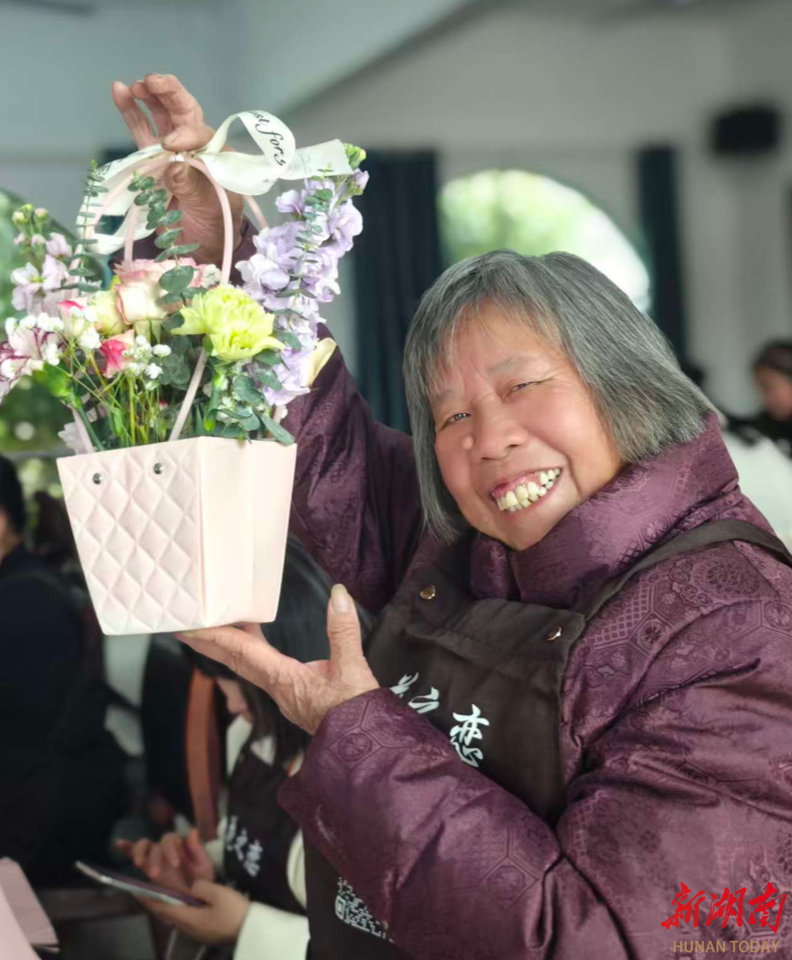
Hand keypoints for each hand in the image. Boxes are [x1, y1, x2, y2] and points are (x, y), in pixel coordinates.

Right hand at [111, 73, 243, 264]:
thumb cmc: (215, 225)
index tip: (170, 145)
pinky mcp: (153, 161)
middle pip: (182, 112)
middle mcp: (196, 147)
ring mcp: (173, 152)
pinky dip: (131, 112)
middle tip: (152, 81)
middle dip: (168, 93)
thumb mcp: (211, 207)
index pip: (200, 132)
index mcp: (217, 154)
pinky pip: (142, 132)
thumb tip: (173, 166)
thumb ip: (192, 185)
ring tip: (136, 85)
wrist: (201, 247)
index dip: (185, 134)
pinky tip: (120, 91)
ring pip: (161, 117)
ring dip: (149, 98)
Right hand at [116, 827, 214, 895]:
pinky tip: (118, 843)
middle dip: (154, 858)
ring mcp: (155, 855)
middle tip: (155, 875)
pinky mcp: (146, 865)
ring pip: (144, 846)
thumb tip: (193, 830)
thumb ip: (199, 849)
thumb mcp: (204, 866)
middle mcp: (166, 847)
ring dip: (139, 853)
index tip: (175, 865)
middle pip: (156, 845)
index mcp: (180, 845)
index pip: (172, 840)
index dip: (171, 850)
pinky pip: (134, 852)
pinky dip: (126, 847)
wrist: (196, 897)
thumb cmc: (201, 880)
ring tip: (139, 864)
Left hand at [140, 880, 249, 945]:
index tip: (136, 891)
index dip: (149, 899)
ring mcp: (198, 931)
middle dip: (157, 902)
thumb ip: (201, 887)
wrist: (252, 932)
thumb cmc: (235, 913)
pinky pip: (187, 918)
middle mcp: (189, 927)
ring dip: (168, 906)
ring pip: (177, 916)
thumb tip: (193, 887)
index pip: (163, 907)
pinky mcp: (205, 932)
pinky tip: (184, 902)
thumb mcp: (219, 893)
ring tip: (164, 894)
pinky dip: (179, 909)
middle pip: (168, 914)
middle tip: (148, 890)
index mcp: (189, 918)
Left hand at [177, 585, 377, 734]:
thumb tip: (337, 595)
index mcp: (284, 679)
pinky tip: (255, 641)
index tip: (189, 627)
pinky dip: (251, 651)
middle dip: (209, 642)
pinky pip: (262, 669)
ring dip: (229, 646)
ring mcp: (284, 693)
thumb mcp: (353, 668)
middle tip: (186, 624)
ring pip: (247, 665)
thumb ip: (343, 630)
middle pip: (234, 660)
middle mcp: (277, 687)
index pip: (241, 652)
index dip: (214, 636)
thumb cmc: (355, 713)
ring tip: (216, 625)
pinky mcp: (294, 695)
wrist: (364, 748)